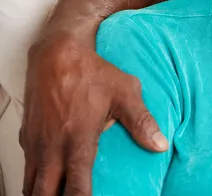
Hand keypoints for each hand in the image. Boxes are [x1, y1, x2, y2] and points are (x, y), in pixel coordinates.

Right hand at [19, 34, 167, 195]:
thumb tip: (160, 145)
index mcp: (77, 140)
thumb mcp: (125, 92)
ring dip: (44, 193)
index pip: (76, 186)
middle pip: (45, 193)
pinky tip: (48, 180)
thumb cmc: (91, 71)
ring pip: (32, 184)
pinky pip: (28, 167)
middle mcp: (52, 147)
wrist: (55, 54)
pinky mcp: (27, 137)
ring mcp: (36, 143)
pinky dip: (35, 178)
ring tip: (59, 194)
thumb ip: (142, 122)